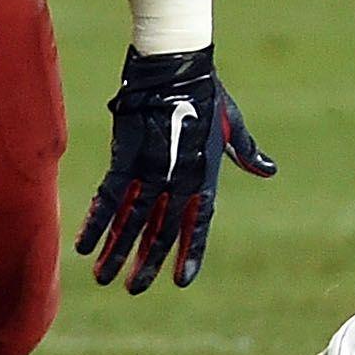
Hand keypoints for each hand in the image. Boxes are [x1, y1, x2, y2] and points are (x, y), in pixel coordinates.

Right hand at [75, 48, 276, 293]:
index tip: (183, 280)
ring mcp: (152, 168)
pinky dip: (97, 221)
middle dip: (148, 261)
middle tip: (135, 289)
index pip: (200, 221)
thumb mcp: (232, 125)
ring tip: (105, 278)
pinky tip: (85, 245)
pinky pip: (109, 196)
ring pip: (134, 220)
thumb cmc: (207, 93)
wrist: (175, 65)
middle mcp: (180, 176)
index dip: (192, 251)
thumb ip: (247, 152)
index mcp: (206, 172)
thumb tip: (269, 170)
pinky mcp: (126, 155)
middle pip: (164, 228)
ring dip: (118, 251)